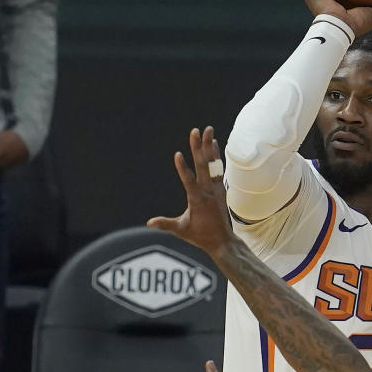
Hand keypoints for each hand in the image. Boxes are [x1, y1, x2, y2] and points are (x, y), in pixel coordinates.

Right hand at [147, 125, 234, 261]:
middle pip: (203, 166)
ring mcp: (216, 189)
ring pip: (213, 164)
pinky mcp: (220, 188)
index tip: (178, 154)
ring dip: (209, 146)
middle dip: (198, 147)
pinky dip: (216, 156)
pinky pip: (218, 168)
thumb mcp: (182, 231)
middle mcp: (209, 191)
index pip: (189, 181)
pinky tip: (213, 143)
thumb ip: (166, 225)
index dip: (183, 168)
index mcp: (198, 200)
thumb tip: (149, 223)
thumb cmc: (201, 236)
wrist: (223, 242)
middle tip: (195, 131)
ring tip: (208, 129)